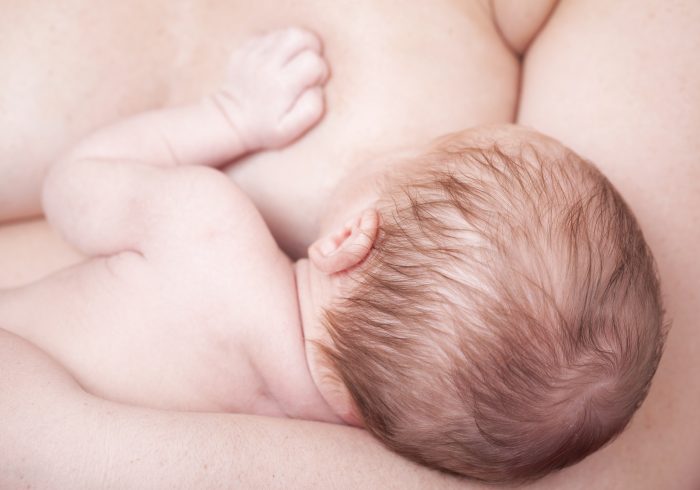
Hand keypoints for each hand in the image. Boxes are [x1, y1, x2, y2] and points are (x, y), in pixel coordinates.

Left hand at [210, 27, 328, 151]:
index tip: (312, 84)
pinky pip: (271, 34)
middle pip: (302, 36)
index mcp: (282, 85)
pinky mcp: (246, 47)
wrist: (230, 120)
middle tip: (306, 67)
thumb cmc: (265, 128)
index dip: (320, 72)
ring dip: (297, 46)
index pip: (314, 62)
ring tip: (294, 63)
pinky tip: (277, 61)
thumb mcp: (290, 130)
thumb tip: (317, 87)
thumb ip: (311, 109)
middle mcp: (267, 64)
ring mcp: (254, 53)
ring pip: (288, 32)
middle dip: (312, 50)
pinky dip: (280, 45)